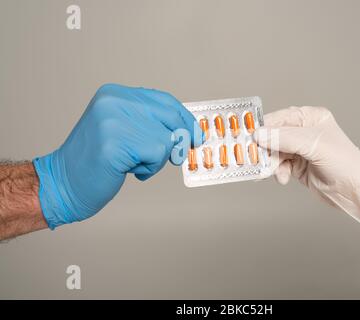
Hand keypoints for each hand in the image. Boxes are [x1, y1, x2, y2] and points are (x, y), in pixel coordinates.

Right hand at [33, 84, 201, 228]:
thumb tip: (187, 130)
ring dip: (157, 159)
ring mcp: (114, 120)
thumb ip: (149, 123)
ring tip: (134, 164)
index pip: (164, 99)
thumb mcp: (122, 130)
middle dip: (179, 139)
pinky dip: (150, 168)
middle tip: (175, 156)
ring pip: (166, 137)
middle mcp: (114, 101)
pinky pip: (157, 153)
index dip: (184, 118)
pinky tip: (129, 171)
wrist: (63, 183)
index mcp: (115, 94)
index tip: (196, 133)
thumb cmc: (95, 162)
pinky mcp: (116, 142)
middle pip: (170, 115)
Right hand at [254, 106, 359, 235]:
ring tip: (270, 173)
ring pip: (273, 152)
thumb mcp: (314, 145)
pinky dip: (276, 172)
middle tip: (254, 158)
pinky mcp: (297, 165)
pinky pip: (278, 165)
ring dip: (270, 163)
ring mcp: (299, 149)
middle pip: (273, 136)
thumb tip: (259, 134)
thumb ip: (285, 138)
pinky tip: (282, 178)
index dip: (263, 127)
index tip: (248, 137)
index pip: (280, 118)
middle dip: (265, 149)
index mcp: (311, 117)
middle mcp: (304, 131)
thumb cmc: (344, 163)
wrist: (355, 192)